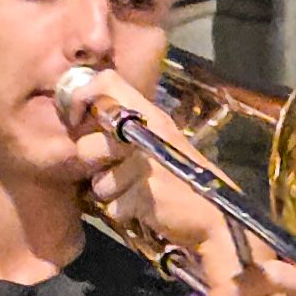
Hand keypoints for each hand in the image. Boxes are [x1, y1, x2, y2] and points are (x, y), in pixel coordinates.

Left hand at [68, 84, 243, 281]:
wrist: (216, 213)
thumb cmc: (183, 175)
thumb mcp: (158, 138)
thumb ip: (125, 127)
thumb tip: (83, 124)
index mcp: (149, 114)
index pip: (104, 82)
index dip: (81, 98)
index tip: (79, 122)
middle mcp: (145, 133)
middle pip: (87, 144)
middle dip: (94, 166)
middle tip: (114, 171)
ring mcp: (145, 165)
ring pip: (98, 181)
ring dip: (111, 193)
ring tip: (135, 191)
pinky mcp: (145, 195)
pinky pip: (113, 207)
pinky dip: (124, 212)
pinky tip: (144, 207)